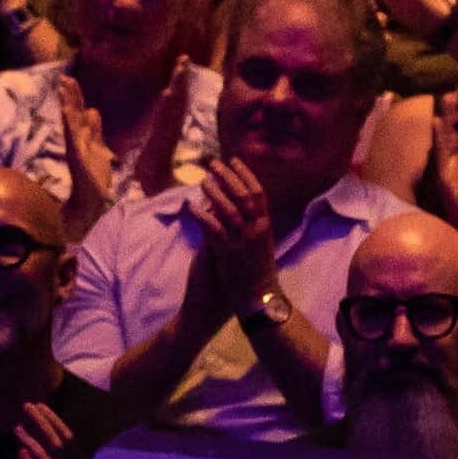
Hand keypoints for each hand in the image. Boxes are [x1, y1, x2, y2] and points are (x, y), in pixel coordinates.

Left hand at [185, 155, 276, 314]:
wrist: (258, 298)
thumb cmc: (258, 271)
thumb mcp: (262, 244)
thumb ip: (254, 224)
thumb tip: (242, 205)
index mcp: (266, 226)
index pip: (258, 192)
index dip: (245, 174)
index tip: (233, 160)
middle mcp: (256, 230)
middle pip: (242, 195)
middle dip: (227, 176)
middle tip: (213, 164)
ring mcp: (242, 241)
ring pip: (228, 209)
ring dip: (214, 192)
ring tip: (202, 180)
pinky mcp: (227, 254)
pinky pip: (213, 229)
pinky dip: (202, 215)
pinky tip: (192, 206)